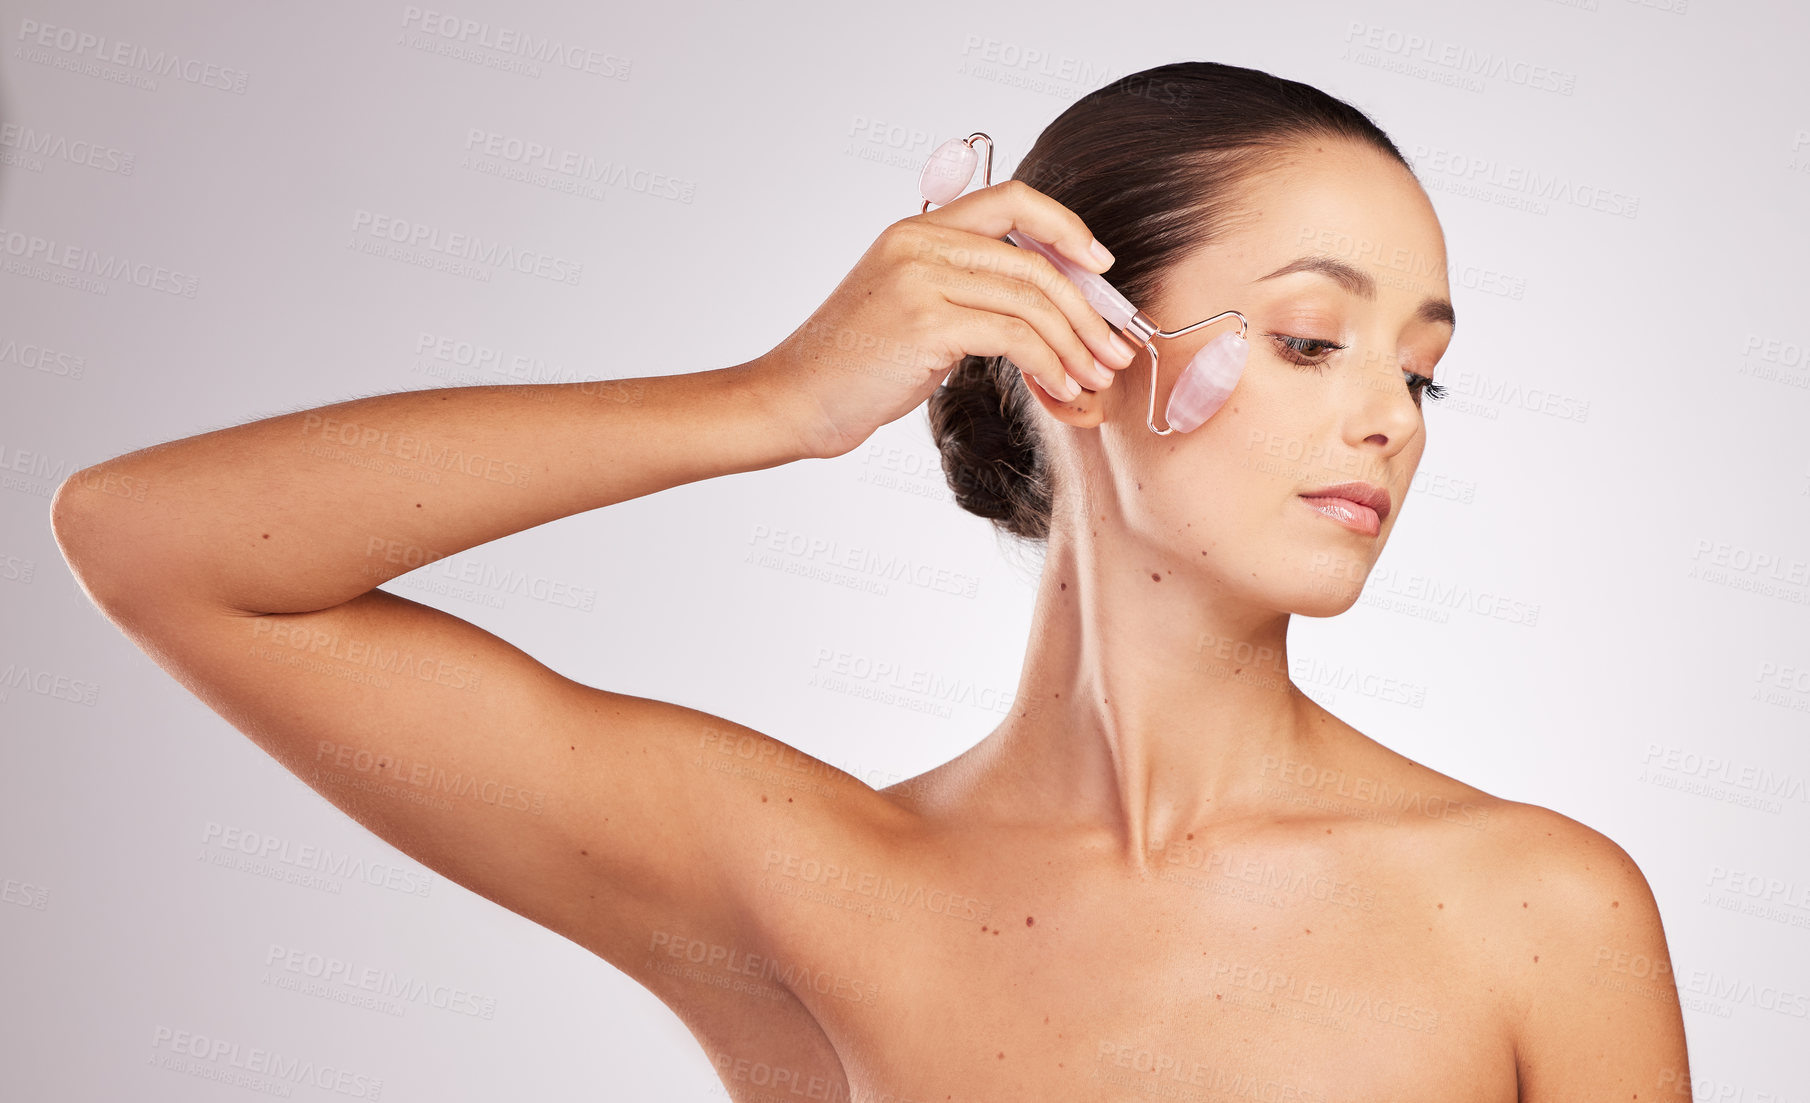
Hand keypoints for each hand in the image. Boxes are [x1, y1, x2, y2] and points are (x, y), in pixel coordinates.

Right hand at [754, 178, 1140, 460]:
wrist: (792, 399)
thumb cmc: (852, 366)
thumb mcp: (909, 309)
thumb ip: (962, 292)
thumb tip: (1042, 312)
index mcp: (917, 229)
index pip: (1012, 199)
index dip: (1066, 226)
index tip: (1100, 267)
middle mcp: (919, 243)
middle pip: (1034, 261)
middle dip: (1089, 309)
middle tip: (1115, 348)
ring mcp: (920, 279)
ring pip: (1031, 300)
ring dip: (1076, 344)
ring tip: (1096, 377)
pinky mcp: (925, 322)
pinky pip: (1013, 336)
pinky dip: (1048, 364)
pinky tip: (1059, 388)